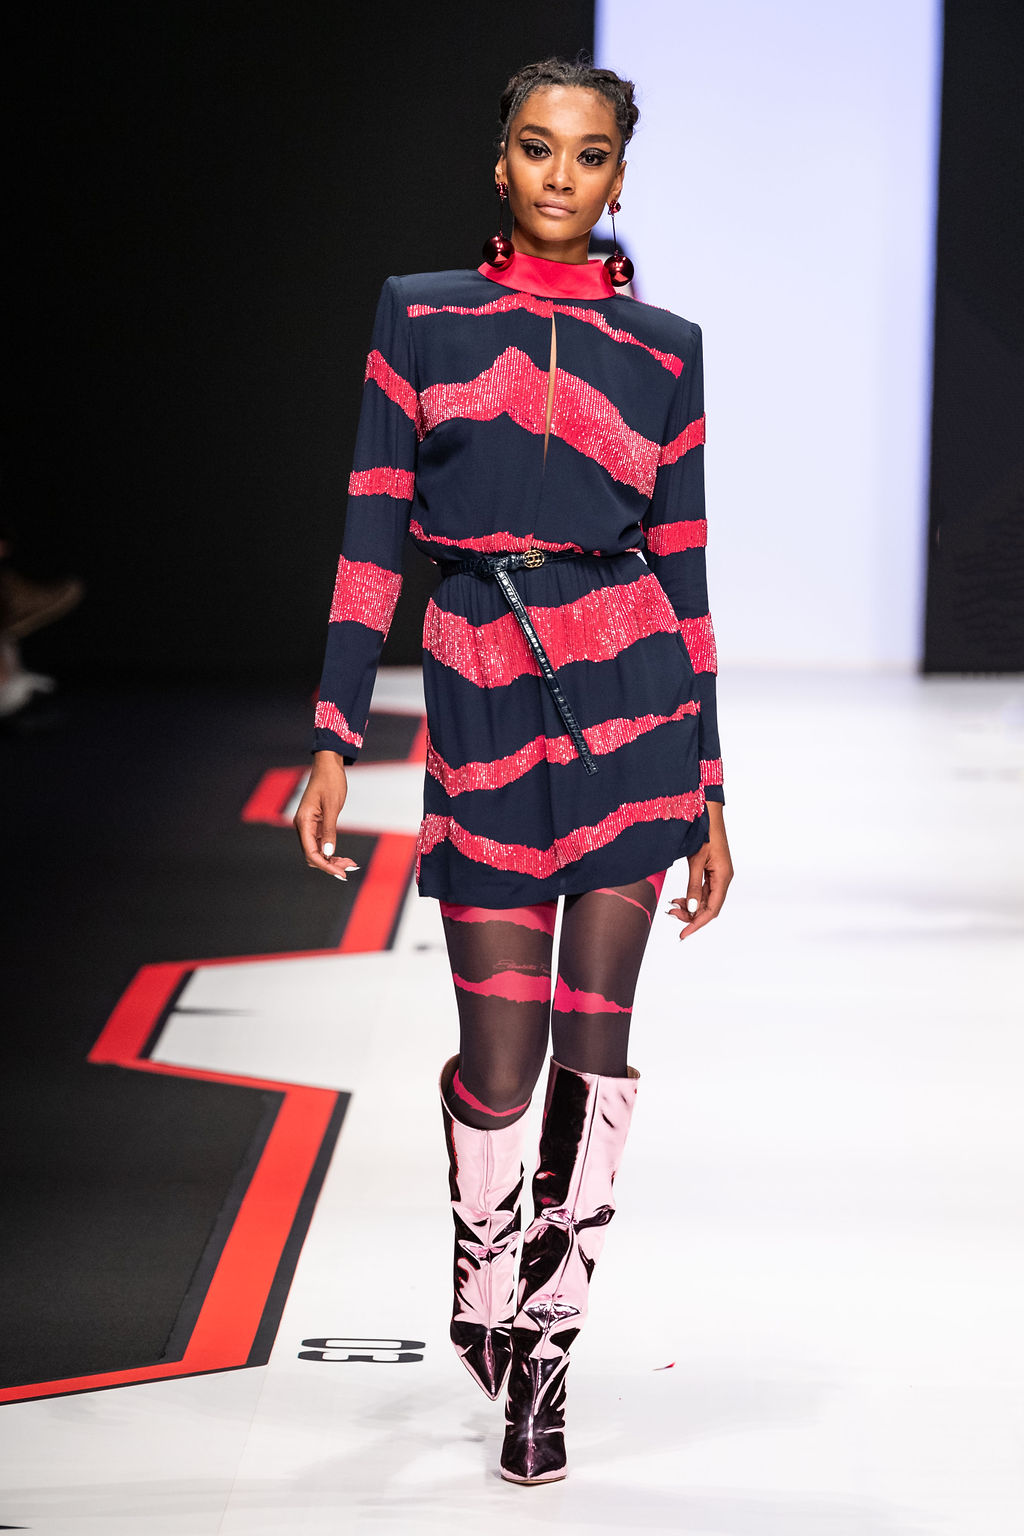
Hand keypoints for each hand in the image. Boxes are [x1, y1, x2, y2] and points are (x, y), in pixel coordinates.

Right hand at [293, 751, 360, 880]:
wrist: (328, 765)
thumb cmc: (330, 782)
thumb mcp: (333, 806)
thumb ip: (329, 830)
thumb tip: (329, 852)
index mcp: (304, 821)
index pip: (311, 853)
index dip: (326, 866)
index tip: (341, 874)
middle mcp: (302, 825)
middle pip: (313, 855)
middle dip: (330, 865)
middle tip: (350, 868)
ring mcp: (308, 825)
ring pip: (317, 851)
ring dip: (332, 860)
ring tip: (350, 864)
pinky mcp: (314, 823)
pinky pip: (320, 843)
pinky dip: (331, 851)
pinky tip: (344, 856)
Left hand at [667, 802, 732, 939]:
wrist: (707, 812)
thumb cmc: (703, 832)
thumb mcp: (696, 860)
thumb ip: (694, 885)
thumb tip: (692, 907)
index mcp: (723, 877)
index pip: (712, 909)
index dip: (697, 923)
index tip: (683, 933)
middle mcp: (723, 878)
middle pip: (709, 906)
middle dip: (691, 915)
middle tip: (671, 914)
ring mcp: (718, 874)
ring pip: (705, 899)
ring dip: (690, 906)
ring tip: (672, 906)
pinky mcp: (712, 870)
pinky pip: (703, 890)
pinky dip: (691, 896)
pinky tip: (680, 898)